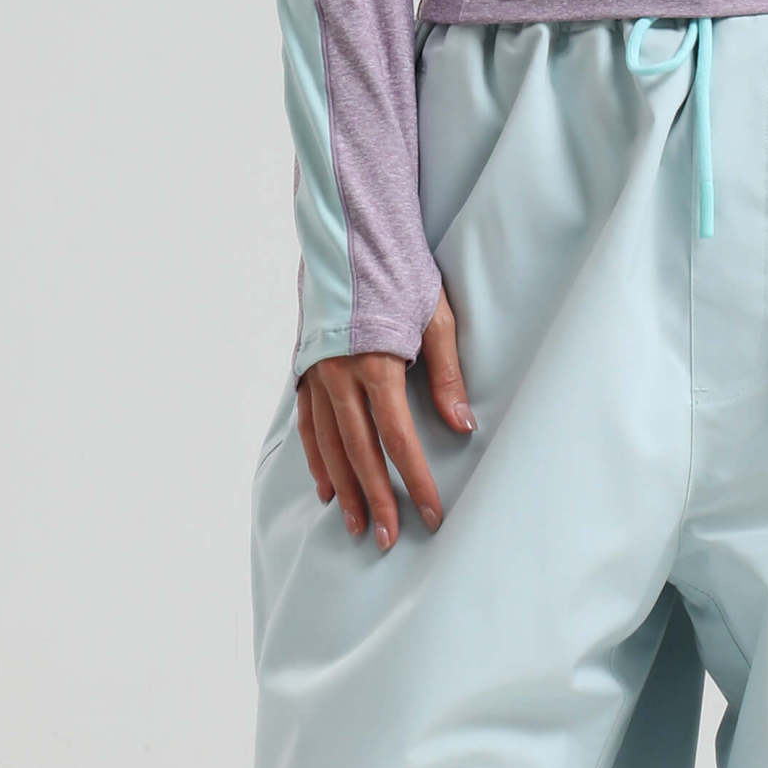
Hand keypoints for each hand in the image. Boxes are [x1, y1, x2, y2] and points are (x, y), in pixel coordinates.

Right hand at [297, 289, 474, 552]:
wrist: (347, 226)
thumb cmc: (399, 268)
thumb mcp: (436, 316)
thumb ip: (448, 374)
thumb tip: (463, 425)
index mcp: (375, 363)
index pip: (398, 439)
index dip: (416, 481)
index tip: (433, 515)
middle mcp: (338, 374)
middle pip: (360, 453)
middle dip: (377, 500)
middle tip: (390, 540)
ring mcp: (316, 373)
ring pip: (328, 445)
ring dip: (345, 489)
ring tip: (359, 526)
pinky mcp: (304, 367)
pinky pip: (308, 425)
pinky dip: (317, 459)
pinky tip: (327, 489)